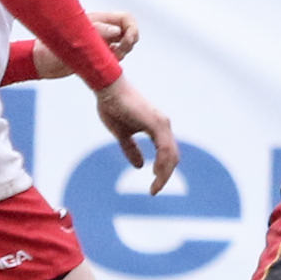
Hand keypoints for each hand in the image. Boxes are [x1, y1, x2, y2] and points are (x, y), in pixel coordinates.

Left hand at [35, 10, 140, 79]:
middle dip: (129, 42)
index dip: (132, 28)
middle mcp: (101, 29)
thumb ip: (97, 31)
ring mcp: (100, 42)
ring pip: (123, 44)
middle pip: (128, 30)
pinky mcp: (97, 54)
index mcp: (97, 19)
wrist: (40, 62)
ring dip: (123, 52)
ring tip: (109, 59)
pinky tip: (104, 65)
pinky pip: (115, 55)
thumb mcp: (74, 39)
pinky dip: (116, 60)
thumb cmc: (51, 48)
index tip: (127, 41)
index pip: (125, 18)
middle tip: (119, 52)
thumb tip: (117, 30)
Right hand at [95, 76, 178, 193]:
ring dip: (165, 173)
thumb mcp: (122, 135)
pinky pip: (164, 148)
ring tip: (155, 187)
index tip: (154, 186)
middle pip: (172, 156)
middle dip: (165, 175)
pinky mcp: (156, 122)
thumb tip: (140, 166)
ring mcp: (162, 123)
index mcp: (157, 128)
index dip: (163, 171)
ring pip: (171, 154)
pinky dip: (162, 162)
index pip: (167, 154)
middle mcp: (163, 125)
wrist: (108, 88)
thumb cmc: (113, 106)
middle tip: (154, 191)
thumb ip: (131, 149)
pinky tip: (156, 173)